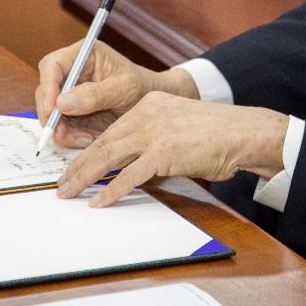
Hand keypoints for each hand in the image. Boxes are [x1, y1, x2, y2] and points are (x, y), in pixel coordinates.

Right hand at [34, 39, 196, 148]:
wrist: (154, 109)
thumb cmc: (143, 88)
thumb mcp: (124, 89)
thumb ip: (95, 94)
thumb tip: (62, 102)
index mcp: (85, 54)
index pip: (53, 65)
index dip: (48, 86)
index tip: (53, 108)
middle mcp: (73, 72)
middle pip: (46, 90)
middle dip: (51, 113)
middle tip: (59, 132)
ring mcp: (71, 93)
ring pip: (50, 112)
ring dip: (62, 129)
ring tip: (86, 138)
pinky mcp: (73, 113)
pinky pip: (61, 126)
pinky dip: (71, 136)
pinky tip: (89, 139)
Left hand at [57, 92, 288, 206]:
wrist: (244, 132)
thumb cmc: (217, 134)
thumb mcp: (178, 124)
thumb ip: (154, 137)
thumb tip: (132, 163)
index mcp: (149, 104)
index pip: (110, 130)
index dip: (87, 150)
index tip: (73, 166)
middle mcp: (147, 113)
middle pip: (103, 142)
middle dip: (78, 165)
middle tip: (61, 184)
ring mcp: (155, 131)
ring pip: (108, 156)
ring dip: (84, 177)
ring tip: (68, 192)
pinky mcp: (164, 152)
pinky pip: (129, 175)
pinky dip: (109, 190)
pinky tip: (97, 201)